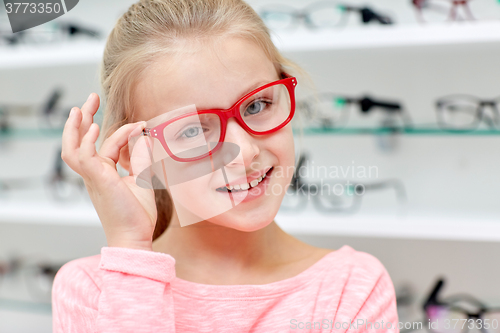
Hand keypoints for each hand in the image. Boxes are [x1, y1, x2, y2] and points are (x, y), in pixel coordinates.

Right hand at [61, 93, 156, 250]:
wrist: (135, 236)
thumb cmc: (137, 215)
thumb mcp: (143, 180)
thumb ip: (141, 159)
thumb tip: (143, 137)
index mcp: (104, 174)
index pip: (107, 146)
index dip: (123, 132)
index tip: (141, 124)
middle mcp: (95, 174)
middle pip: (80, 142)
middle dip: (83, 119)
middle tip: (90, 98)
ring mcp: (93, 177)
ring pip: (73, 149)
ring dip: (76, 127)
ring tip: (82, 107)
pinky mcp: (97, 180)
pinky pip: (84, 157)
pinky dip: (87, 141)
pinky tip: (95, 128)